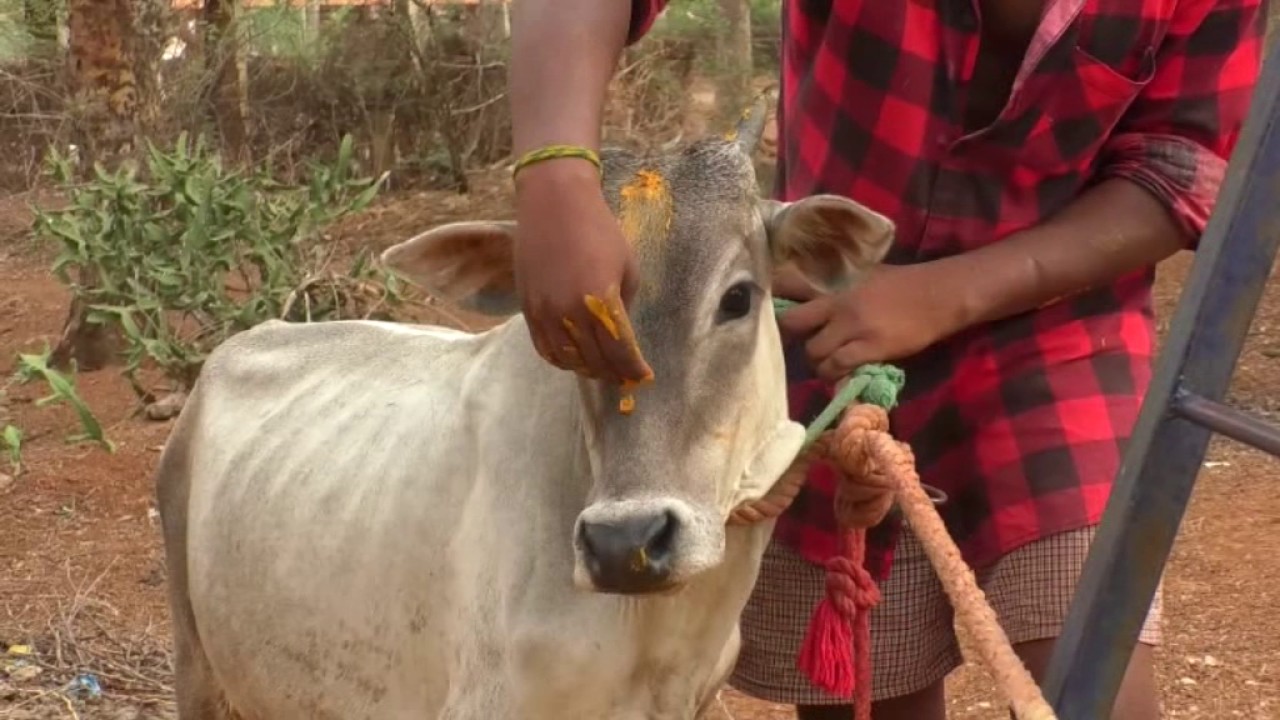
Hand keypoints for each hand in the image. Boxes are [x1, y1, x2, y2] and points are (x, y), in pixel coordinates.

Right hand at [512, 160, 653, 385]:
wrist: (554, 203)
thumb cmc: (599, 229)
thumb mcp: (627, 266)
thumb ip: (624, 304)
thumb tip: (620, 332)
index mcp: (600, 302)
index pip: (619, 352)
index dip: (632, 368)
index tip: (643, 376)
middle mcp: (569, 313)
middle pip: (594, 360)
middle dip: (613, 372)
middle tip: (624, 376)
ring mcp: (544, 312)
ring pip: (567, 359)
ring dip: (587, 369)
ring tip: (600, 369)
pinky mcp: (527, 307)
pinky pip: (543, 347)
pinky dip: (560, 359)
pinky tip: (573, 359)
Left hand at [777, 264, 959, 381]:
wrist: (940, 295)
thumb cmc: (904, 283)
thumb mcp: (864, 274)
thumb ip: (837, 286)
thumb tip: (810, 294)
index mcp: (836, 284)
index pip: (790, 285)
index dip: (773, 299)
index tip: (764, 310)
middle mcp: (839, 304)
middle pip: (793, 323)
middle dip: (790, 338)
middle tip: (797, 345)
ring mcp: (854, 327)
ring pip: (814, 351)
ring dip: (816, 362)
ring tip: (825, 363)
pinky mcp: (871, 348)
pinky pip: (838, 367)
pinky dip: (834, 374)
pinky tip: (840, 374)